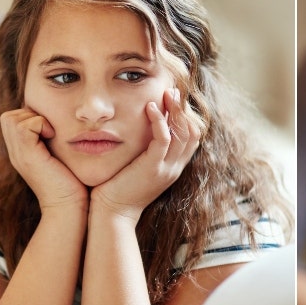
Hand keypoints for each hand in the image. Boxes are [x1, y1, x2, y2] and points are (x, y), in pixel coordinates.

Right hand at [0, 108, 87, 212]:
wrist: (68, 207)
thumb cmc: (72, 185)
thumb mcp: (59, 157)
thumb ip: (53, 142)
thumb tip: (60, 123)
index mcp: (21, 152)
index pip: (12, 120)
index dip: (30, 116)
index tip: (49, 128)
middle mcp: (15, 153)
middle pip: (8, 117)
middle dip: (29, 115)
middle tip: (49, 128)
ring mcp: (19, 155)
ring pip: (12, 118)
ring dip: (34, 118)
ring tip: (51, 133)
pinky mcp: (28, 156)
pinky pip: (24, 126)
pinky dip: (40, 124)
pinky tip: (53, 136)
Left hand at [90, 87, 203, 221]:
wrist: (111, 214)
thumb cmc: (117, 188)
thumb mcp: (138, 167)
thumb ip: (145, 150)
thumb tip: (140, 129)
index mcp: (173, 167)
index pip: (192, 137)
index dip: (187, 116)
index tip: (174, 99)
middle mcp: (175, 168)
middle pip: (193, 132)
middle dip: (185, 109)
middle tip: (173, 90)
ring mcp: (167, 169)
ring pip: (184, 133)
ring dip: (175, 110)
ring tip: (165, 93)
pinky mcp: (153, 168)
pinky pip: (164, 140)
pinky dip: (159, 121)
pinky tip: (150, 107)